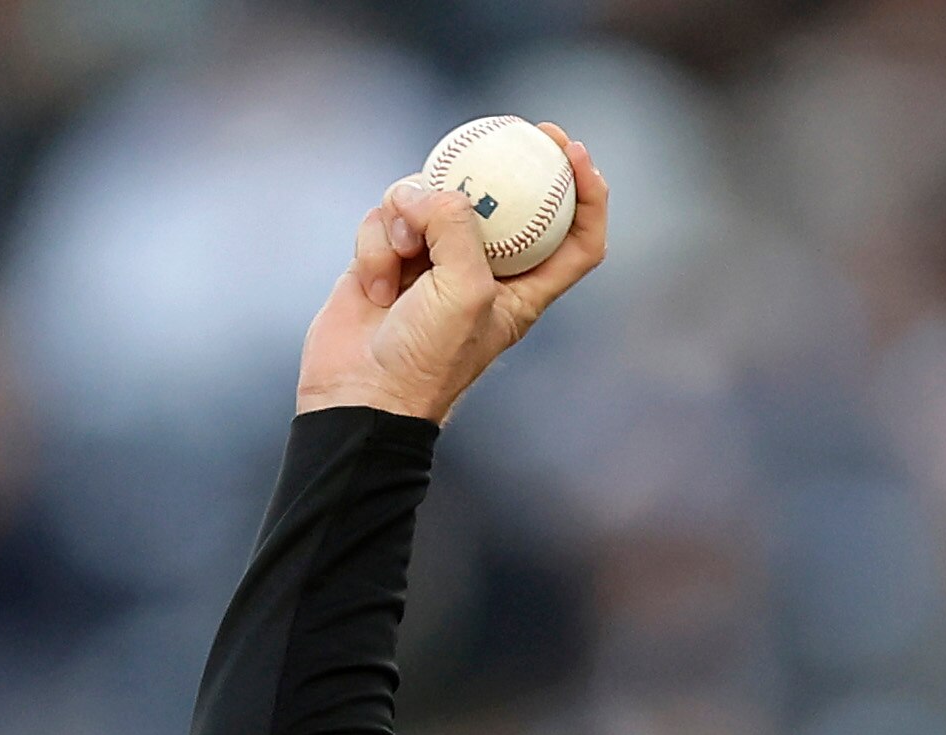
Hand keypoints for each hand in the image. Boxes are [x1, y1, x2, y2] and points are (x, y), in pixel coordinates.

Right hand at [296, 127, 608, 422]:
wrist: (359, 395)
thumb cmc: (425, 358)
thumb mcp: (463, 291)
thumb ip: (460, 229)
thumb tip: (436, 191)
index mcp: (523, 290)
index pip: (574, 239)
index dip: (586, 195)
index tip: (574, 153)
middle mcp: (482, 271)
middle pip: (503, 201)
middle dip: (505, 163)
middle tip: (515, 127)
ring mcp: (432, 260)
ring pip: (430, 198)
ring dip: (410, 216)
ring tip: (401, 257)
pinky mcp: (387, 255)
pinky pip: (385, 217)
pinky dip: (376, 241)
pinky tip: (373, 283)